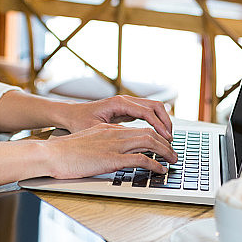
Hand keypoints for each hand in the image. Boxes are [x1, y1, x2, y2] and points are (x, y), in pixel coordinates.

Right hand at [42, 123, 177, 178]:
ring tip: (173, 160)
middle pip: (149, 133)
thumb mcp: (87, 143)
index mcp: (108, 129)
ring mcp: (114, 145)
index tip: (162, 145)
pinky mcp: (111, 158)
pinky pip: (140, 159)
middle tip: (174, 153)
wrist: (51, 154)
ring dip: (165, 152)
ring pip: (149, 142)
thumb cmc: (65, 153)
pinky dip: (154, 164)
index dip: (154, 136)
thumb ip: (102, 144)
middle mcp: (114, 134)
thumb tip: (112, 154)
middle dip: (165, 143)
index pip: (138, 128)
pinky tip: (160, 170)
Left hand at [57, 95, 173, 140]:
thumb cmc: (79, 121)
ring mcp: (127, 104)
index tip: (166, 138)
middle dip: (166, 121)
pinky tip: (158, 135)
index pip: (146, 112)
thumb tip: (130, 141)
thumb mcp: (95, 129)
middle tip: (170, 139)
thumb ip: (113, 133)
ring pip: (153, 108)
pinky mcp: (127, 110)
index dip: (159, 125)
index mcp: (119, 102)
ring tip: (167, 138)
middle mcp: (125, 100)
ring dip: (163, 121)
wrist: (70, 114)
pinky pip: (147, 113)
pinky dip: (156, 122)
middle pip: (155, 106)